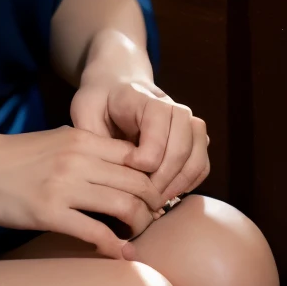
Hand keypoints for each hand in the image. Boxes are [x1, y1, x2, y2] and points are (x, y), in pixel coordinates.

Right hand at [0, 125, 165, 259]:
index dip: (153, 180)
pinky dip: (114, 247)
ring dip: (139, 227)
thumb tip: (124, 170)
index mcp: (82, 139)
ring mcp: (64, 185)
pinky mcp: (49, 212)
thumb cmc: (16, 156)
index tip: (153, 198)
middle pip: (139, 184)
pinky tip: (118, 255)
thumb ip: (89, 150)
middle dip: (153, 207)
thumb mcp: (58, 141)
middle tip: (150, 222)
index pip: (138, 157)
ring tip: (135, 238)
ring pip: (125, 207)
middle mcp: (78, 159)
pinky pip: (96, 232)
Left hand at [72, 71, 209, 205]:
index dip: (144, 158)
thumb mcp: (84, 111)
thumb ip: (92, 137)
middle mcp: (171, 106)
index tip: (126, 169)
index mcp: (142, 97)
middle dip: (162, 178)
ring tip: (156, 200)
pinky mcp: (191, 137)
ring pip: (197, 156)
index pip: (158, 128)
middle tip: (142, 197)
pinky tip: (167, 194)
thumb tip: (105, 170)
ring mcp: (185, 121)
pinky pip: (201, 164)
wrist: (114, 86)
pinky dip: (189, 183)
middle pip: (182, 146)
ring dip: (179, 184)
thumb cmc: (98, 102)